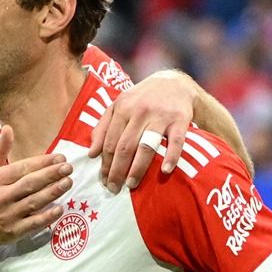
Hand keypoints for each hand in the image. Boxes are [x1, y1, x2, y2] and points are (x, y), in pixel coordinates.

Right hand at [0, 127, 71, 252]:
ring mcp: (8, 215)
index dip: (42, 162)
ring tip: (68, 182)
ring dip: (53, 191)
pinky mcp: (14, 231)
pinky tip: (60, 208)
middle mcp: (1, 196)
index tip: (60, 157)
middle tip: (68, 167)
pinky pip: (33, 223)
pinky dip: (47, 216)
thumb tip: (8, 128)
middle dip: (51, 174)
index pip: (22, 168)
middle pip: (30, 183)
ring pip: (34, 201)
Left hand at [88, 70, 195, 191]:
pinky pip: (176, 142)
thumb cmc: (141, 99)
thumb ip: (102, 127)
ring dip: (137, 168)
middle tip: (114, 188)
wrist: (175, 83)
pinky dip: (171, 157)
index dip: (105, 163)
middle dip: (117, 170)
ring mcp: (160, 116)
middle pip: (125, 147)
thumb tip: (91, 153)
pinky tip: (164, 171)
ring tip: (131, 184)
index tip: (103, 180)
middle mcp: (140, 111)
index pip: (110, 141)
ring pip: (146, 146)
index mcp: (122, 108)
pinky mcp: (180, 120)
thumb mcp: (118, 106)